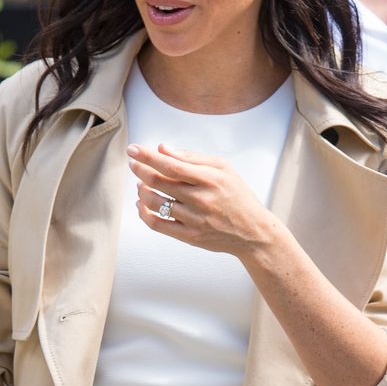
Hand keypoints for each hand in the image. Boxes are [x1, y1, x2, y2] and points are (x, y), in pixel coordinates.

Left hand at [126, 141, 279, 261]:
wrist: (253, 232)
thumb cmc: (237, 196)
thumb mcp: (224, 168)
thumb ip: (193, 157)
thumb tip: (163, 149)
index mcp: (210, 179)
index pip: (171, 165)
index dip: (148, 156)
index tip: (132, 149)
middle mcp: (200, 199)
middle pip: (159, 182)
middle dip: (140, 170)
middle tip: (133, 164)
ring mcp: (194, 220)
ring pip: (155, 203)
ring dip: (142, 190)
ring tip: (141, 184)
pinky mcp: (189, 236)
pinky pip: (158, 224)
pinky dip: (144, 213)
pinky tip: (141, 204)